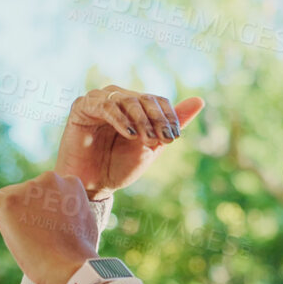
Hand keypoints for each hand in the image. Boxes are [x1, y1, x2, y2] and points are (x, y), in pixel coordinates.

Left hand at [0, 172, 102, 283]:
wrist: (70, 267)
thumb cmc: (78, 254)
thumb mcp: (81, 223)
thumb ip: (67, 211)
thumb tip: (54, 216)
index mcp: (69, 182)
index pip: (44, 190)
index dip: (30, 202)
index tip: (22, 216)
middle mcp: (49, 180)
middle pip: (23, 192)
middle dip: (13, 207)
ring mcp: (28, 189)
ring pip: (7, 198)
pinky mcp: (9, 202)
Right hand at [54, 86, 204, 198]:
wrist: (92, 185)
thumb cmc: (119, 166)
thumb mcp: (152, 145)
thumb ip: (171, 123)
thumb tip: (200, 100)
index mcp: (134, 106)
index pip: (158, 100)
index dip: (168, 117)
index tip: (172, 139)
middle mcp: (117, 98)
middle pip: (144, 98)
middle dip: (156, 120)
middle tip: (160, 141)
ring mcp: (99, 101)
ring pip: (128, 99)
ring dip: (141, 120)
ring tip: (145, 140)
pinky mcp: (82, 107)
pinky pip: (106, 106)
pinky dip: (121, 119)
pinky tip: (130, 135)